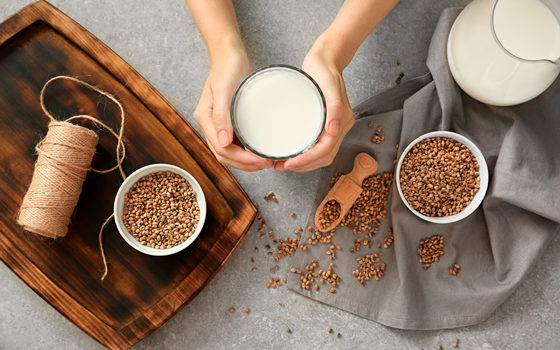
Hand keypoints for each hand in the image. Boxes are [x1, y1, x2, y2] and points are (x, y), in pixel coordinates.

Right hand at [193, 47, 273, 170]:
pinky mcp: (229, 122)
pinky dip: (247, 152)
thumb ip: (222, 115)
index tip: (260, 160)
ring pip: (230, 153)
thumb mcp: (224, 90)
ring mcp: (219, 125)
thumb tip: (223, 142)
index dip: (241, 160)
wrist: (229, 55)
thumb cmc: (227, 68)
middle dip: (245, 164)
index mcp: (205, 119)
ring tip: (266, 161)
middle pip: (225, 155)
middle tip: (267, 163)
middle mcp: (210, 125)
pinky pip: (236, 143)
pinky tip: (260, 152)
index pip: (221, 150)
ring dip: (246, 161)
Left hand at [275, 51, 353, 171]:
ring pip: (321, 155)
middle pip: (323, 157)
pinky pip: (318, 146)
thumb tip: (333, 130)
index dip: (307, 161)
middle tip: (281, 166)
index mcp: (342, 121)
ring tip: (284, 163)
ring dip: (304, 164)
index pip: (325, 151)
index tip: (288, 163)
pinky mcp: (325, 124)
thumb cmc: (324, 69)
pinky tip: (293, 153)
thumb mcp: (328, 85)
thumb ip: (335, 107)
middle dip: (303, 166)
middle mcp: (340, 127)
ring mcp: (334, 126)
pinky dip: (306, 155)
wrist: (326, 58)